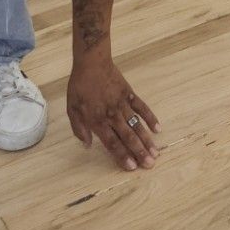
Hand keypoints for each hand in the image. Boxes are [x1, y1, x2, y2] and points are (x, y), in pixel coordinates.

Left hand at [66, 55, 159, 170]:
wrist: (92, 62)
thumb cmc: (80, 85)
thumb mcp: (71, 108)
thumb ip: (79, 128)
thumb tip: (87, 145)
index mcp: (97, 120)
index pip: (112, 142)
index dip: (122, 156)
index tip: (132, 167)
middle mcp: (112, 115)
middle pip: (128, 137)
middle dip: (139, 152)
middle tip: (150, 164)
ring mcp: (123, 104)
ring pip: (136, 125)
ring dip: (146, 139)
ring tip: (155, 152)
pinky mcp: (129, 94)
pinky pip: (142, 107)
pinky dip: (150, 117)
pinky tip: (158, 128)